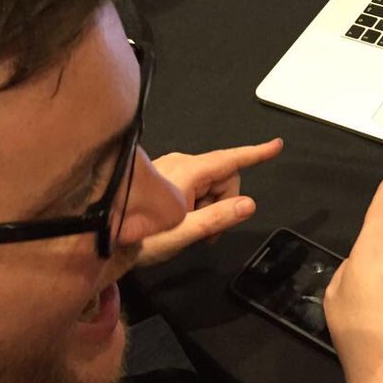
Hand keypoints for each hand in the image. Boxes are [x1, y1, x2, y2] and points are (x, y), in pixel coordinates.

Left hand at [136, 138, 283, 265]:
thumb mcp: (183, 232)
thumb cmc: (143, 237)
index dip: (255, 154)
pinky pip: (197, 186)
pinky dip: (199, 204)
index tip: (276, 145)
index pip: (229, 159)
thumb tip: (249, 204)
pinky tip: (184, 221)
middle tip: (208, 232)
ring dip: (210, 207)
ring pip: (211, 184)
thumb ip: (217, 218)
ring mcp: (172, 168)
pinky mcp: (166, 177)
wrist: (105, 237)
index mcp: (188, 171)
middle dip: (224, 203)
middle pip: (223, 178)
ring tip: (190, 229)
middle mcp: (181, 162)